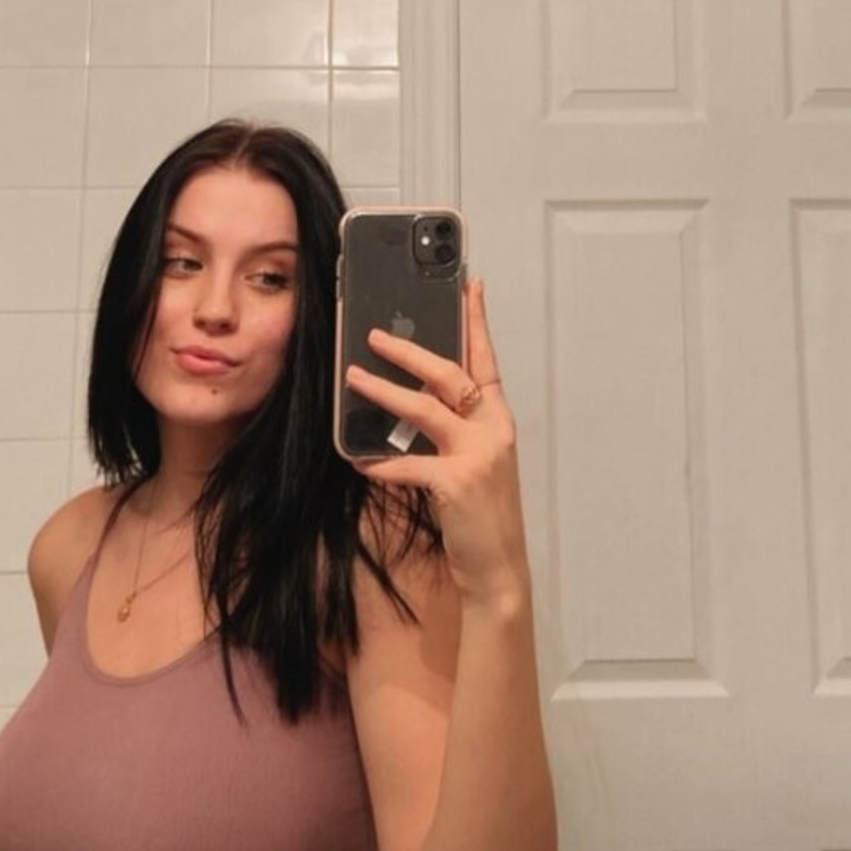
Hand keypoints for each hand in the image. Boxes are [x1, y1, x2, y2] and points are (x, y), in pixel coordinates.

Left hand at [345, 279, 531, 610]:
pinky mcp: (456, 482)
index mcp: (497, 417)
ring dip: (383, 391)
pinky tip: (357, 461)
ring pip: (423, 408)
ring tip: (352, 378)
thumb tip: (411, 394)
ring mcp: (477, 454)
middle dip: (409, 351)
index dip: (477, 320)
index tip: (470, 284)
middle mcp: (492, 428)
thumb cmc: (481, 511)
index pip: (486, 358)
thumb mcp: (477, 459)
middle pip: (448, 374)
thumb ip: (454, 426)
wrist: (497, 567)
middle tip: (374, 335)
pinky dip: (378, 463)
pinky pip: (406, 464)